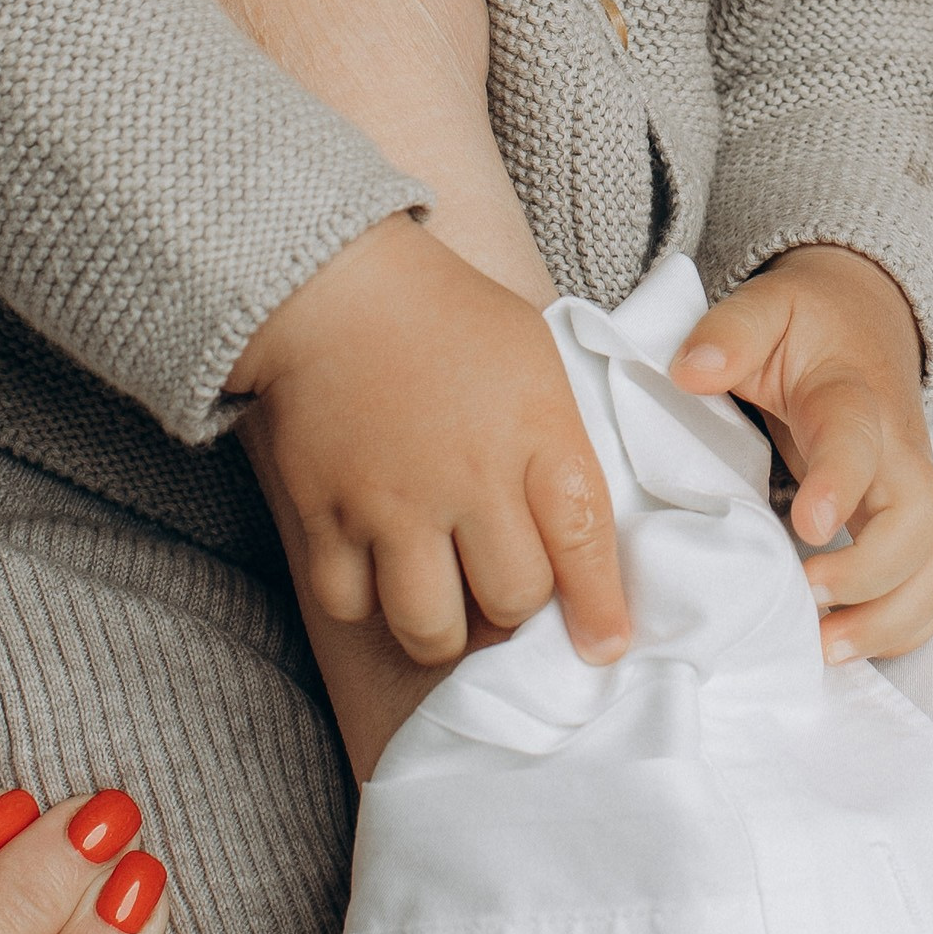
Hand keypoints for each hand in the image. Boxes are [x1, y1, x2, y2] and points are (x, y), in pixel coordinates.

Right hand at [230, 209, 629, 670]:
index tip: (605, 645)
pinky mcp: (327, 514)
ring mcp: (393, 503)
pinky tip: (380, 575)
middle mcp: (468, 478)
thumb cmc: (451, 318)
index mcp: (535, 433)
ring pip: (431, 626)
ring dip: (446, 627)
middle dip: (516, 608)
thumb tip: (585, 532)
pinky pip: (351, 605)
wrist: (339, 288)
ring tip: (447, 599)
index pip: (583, 540)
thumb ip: (561, 444)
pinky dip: (368, 603)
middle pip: (512, 599)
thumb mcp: (536, 360)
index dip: (600, 607)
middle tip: (504, 587)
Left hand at [670, 246, 932, 661]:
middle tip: (807, 597)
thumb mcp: (763, 308)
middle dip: (872, 574)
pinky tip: (849, 644)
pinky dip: (908, 624)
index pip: (859, 440)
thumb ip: (729, 333)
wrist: (865, 319)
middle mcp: (897, 448)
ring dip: (894, 617)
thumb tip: (691, 371)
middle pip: (922, 519)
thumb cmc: (807, 325)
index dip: (839, 485)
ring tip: (826, 648)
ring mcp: (915, 486)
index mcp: (851, 396)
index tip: (806, 528)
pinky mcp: (918, 517)